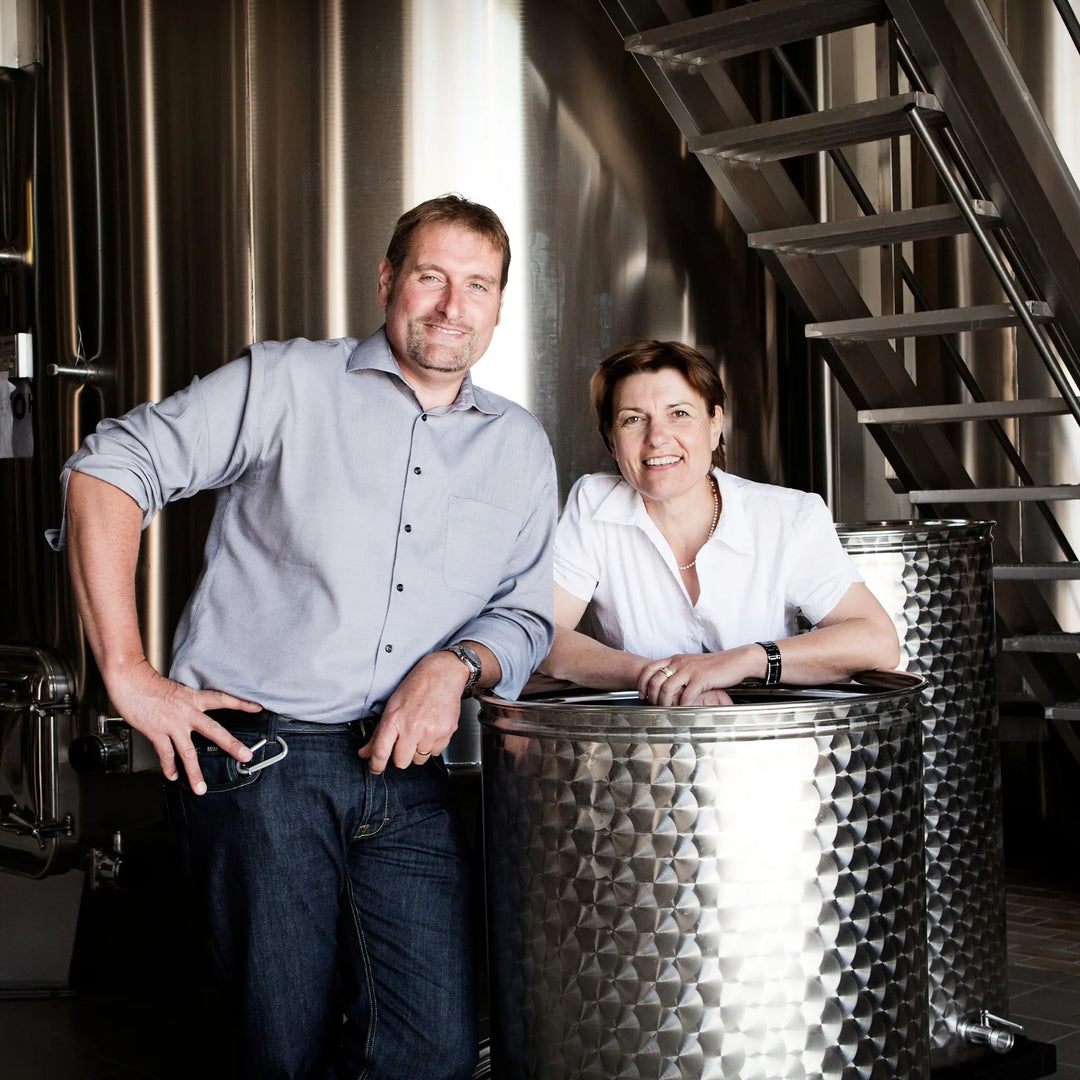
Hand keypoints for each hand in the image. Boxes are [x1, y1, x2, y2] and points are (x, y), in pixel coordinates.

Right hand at [104, 659, 260, 793]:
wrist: (130, 680)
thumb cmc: (149, 683)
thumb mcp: (176, 690)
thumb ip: (185, 704)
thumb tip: (191, 715)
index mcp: (193, 699)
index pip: (222, 699)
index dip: (240, 704)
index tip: (257, 708)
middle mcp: (186, 712)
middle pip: (214, 730)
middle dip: (231, 744)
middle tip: (245, 756)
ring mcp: (172, 724)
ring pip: (188, 752)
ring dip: (195, 772)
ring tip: (201, 788)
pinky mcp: (156, 732)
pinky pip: (165, 754)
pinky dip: (169, 767)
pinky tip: (173, 776)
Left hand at [357, 651, 465, 772]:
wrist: (443, 674)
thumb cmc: (417, 685)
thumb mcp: (392, 706)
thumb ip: (378, 733)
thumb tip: (365, 752)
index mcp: (395, 719)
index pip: (380, 752)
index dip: (376, 765)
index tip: (375, 768)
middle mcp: (412, 727)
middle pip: (401, 762)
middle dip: (401, 756)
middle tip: (404, 743)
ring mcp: (430, 731)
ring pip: (420, 759)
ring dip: (418, 751)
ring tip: (420, 732)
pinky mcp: (446, 733)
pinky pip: (436, 752)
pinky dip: (433, 746)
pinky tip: (432, 730)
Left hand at [638, 652, 748, 706]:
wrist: (735, 661)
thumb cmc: (714, 666)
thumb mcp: (691, 665)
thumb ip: (678, 673)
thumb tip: (666, 687)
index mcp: (675, 659)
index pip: (649, 669)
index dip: (642, 684)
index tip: (642, 695)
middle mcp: (679, 663)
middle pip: (655, 680)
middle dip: (652, 697)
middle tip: (655, 706)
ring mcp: (690, 670)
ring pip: (667, 689)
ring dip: (665, 703)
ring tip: (668, 710)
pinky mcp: (701, 679)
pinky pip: (686, 695)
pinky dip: (682, 706)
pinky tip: (684, 710)